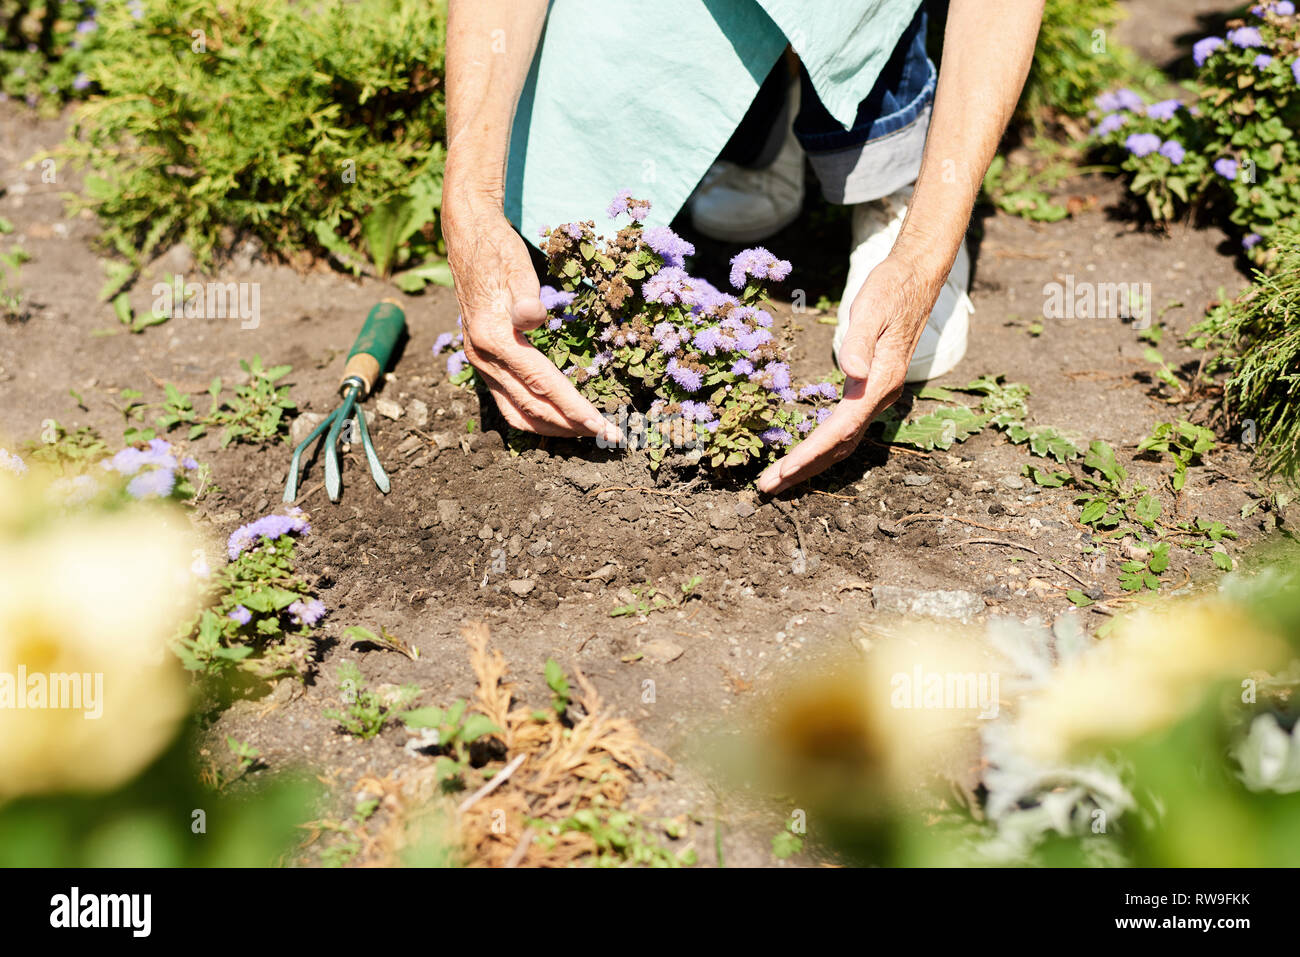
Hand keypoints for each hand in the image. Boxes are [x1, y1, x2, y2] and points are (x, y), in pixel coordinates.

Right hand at [442, 198, 622, 442]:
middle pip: (531, 407)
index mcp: (494, 338)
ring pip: (516, 413)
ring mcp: (481, 363)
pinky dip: (534, 417)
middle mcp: (484, 358)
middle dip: (570, 426)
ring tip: (585, 433)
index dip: (572, 408)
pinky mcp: (485, 362)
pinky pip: (508, 403)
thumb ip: (526, 298)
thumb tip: (534, 319)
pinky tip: (557, 419)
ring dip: (552, 428)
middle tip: (607, 436)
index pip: (541, 384)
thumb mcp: (517, 268)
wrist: (468, 240)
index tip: (600, 424)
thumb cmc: (499, 253)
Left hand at [756, 255, 942, 494]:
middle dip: (804, 469)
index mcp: (879, 382)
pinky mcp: (870, 392)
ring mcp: (877, 397)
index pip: (840, 429)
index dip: (811, 452)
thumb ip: (859, 343)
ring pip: (843, 443)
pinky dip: (824, 449)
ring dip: (811, 464)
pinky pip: (845, 430)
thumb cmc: (890, 291)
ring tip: (780, 480)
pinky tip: (806, 455)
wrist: (916, 280)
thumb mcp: (871, 309)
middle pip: (840, 446)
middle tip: (766, 488)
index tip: (783, 471)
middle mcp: (880, 397)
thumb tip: (851, 374)